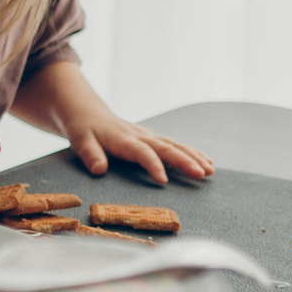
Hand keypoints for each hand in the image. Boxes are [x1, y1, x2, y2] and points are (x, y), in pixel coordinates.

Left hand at [63, 111, 213, 184]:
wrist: (86, 110)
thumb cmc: (83, 128)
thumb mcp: (80, 140)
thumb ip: (90, 154)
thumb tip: (99, 169)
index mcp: (123, 139)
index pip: (141, 152)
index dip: (153, 165)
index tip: (164, 180)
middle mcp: (140, 136)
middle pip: (165, 148)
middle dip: (185, 161)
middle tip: (202, 174)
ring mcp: (148, 136)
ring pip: (175, 145)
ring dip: (193, 157)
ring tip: (211, 170)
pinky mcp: (152, 138)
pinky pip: (175, 145)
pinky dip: (192, 152)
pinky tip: (207, 161)